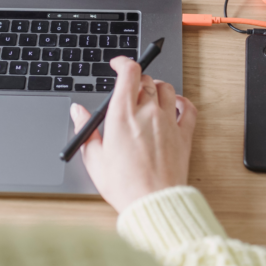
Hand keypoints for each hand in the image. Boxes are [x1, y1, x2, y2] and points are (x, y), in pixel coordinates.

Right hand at [69, 57, 197, 212]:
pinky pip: (188, 108)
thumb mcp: (94, 158)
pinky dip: (182, 101)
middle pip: (146, 80)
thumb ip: (85, 129)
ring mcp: (168, 122)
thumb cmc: (124, 185)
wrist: (152, 203)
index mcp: (123, 115)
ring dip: (157, 87)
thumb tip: (77, 111)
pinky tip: (174, 105)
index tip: (117, 64)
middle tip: (128, 89)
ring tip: (148, 95)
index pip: (129, 72)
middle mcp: (148, 113)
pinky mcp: (184, 136)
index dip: (123, 63)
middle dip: (136, 79)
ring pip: (167, 89)